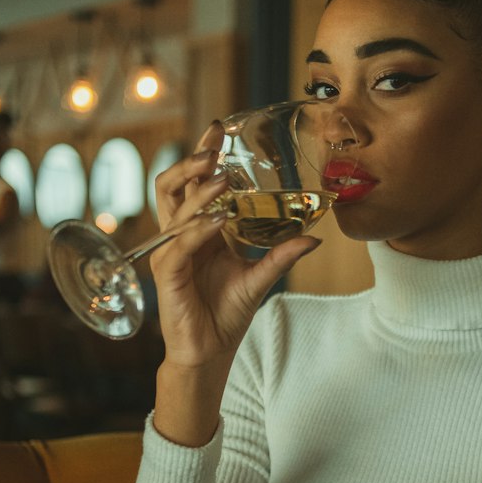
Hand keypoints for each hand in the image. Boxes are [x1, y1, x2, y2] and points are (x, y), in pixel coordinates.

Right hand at [150, 123, 320, 369]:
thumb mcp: (260, 278)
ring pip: (172, 207)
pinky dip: (198, 229)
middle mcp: (181, 236)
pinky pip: (180, 243)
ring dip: (196, 189)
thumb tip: (314, 238)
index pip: (195, 184)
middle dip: (192, 160)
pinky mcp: (167, 272)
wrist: (210, 352)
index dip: (203, 156)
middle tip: (213, 143)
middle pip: (175, 185)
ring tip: (220, 177)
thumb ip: (281, 255)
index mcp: (200, 231)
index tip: (219, 130)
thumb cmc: (226, 314)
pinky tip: (217, 220)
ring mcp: (171, 252)